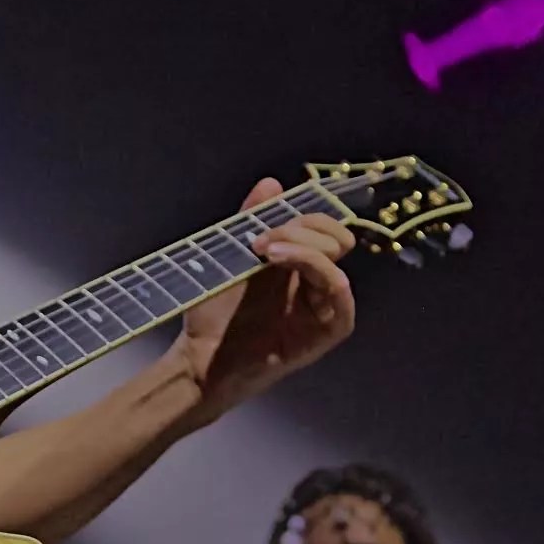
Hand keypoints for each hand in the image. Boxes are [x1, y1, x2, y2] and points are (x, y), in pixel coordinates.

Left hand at [170, 179, 354, 426]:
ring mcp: (324, 305)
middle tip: (262, 240)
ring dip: (302, 245)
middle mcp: (315, 280)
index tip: (262, 220)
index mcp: (297, 262)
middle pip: (334, 236)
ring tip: (265, 249)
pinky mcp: (329, 330)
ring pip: (335, 258)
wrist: (202, 359)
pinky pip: (340, 293)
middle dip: (301, 227)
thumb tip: (272, 183)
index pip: (320, 225)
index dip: (299, 213)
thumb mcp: (230, 257)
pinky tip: (283, 261)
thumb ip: (252, 220)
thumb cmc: (215, 314)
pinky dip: (317, 268)